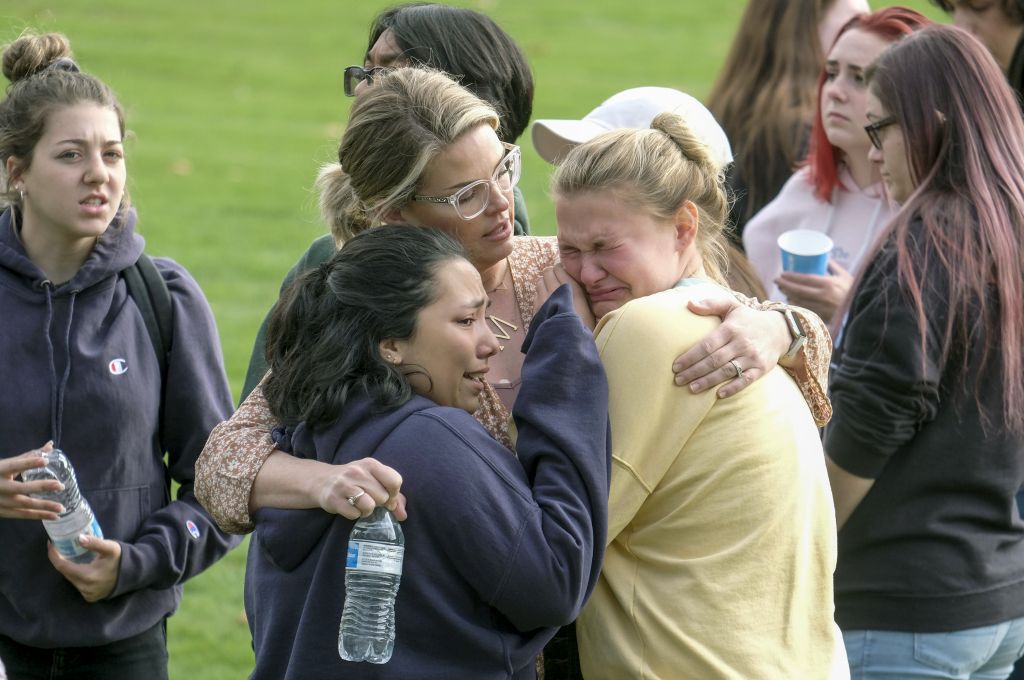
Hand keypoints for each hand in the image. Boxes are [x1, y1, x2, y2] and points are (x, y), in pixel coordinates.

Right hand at [0, 442, 63, 519]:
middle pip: (21, 488)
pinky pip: (22, 515)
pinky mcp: (2, 512)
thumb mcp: (6, 464)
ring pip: (23, 504)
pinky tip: (54, 516)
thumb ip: (28, 456)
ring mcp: (0, 501)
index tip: (45, 460)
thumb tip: (50, 445)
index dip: (29, 463)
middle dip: (41, 487)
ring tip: (62, 507)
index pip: (14, 465)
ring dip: (44, 506)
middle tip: (61, 486)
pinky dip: (39, 516)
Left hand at [48, 535, 121, 601]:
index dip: (54, 555)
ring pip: (70, 579)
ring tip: (67, 555)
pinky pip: (77, 584)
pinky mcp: (90, 597)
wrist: (133, 574)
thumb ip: (95, 543)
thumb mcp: (110, 548)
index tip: (50, 544)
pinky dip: (75, 575)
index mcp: (87, 576)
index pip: (62, 566)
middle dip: (60, 560)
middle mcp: (84, 588)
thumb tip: (79, 538)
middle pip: (65, 573)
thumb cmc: (121, 560)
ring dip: (67, 567)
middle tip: (59, 547)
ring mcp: (87, 594)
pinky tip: (78, 566)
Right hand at [318, 458, 406, 520]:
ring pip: (369, 506)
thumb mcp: (373, 479)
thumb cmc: (354, 480)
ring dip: (367, 510)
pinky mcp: (333, 499)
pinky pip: (355, 514)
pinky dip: (355, 515)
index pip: (395, 481)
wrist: (322, 481)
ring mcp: (344, 485)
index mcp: (370, 464)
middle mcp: (357, 471)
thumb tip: (403, 515)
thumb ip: (393, 495)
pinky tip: (350, 507)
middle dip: (379, 502)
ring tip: (360, 504)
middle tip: (369, 498)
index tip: (386, 495)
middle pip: (383, 497)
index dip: (394, 493)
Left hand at [534, 264, 594, 329]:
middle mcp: (554, 289)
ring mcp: (542, 298)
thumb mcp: (588, 308)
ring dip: (544, 284)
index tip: (564, 275)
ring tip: (551, 292)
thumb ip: (579, 293)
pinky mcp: (536, 308)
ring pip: (539, 282)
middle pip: (547, 272)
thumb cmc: (583, 327)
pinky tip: (546, 303)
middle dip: (551, 274)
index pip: (559, 268)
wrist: (566, 343)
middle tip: (558, 282)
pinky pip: (536, 295)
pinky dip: (540, 295)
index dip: (560, 270)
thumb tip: (572, 284)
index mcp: (570, 287)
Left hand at [672, 295, 789, 397]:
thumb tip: (689, 303)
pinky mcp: (761, 368)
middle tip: (678, 380)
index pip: (707, 345)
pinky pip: (746, 380)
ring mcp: (752, 357)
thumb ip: (711, 304)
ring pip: (727, 371)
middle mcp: (741, 343)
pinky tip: (719, 394)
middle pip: (714, 360)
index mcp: (731, 329)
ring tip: (692, 388)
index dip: (690, 356)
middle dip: (694, 371)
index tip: (675, 366)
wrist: (779, 330)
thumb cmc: (747, 319)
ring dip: (708, 381)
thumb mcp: (731, 305)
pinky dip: (733, 388)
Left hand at [775, 260, 852, 322]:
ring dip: (788, 295)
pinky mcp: (820, 316)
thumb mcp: (845, 276)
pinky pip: (803, 310)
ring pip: (798, 301)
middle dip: (785, 285)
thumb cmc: (853, 291)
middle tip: (777, 280)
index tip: (782, 273)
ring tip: (781, 289)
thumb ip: (833, 266)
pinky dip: (795, 304)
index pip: (805, 280)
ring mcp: (820, 308)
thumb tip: (824, 256)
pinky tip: (790, 300)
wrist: (860, 310)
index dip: (791, 277)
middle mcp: (822, 296)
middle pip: (798, 290)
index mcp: (828, 284)